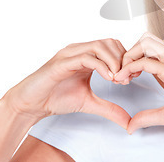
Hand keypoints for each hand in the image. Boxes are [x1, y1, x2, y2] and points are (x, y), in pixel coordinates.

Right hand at [3, 38, 130, 128]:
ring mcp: (70, 54)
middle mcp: (79, 50)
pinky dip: (101, 66)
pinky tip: (109, 79)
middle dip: (122, 60)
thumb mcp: (89, 103)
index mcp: (86, 55)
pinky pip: (86, 57)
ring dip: (114, 62)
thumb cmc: (55, 98)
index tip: (133, 76)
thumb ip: (109, 108)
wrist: (30, 104)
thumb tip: (128, 120)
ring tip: (118, 79)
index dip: (126, 59)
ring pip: (100, 46)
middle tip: (127, 78)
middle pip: (110, 43)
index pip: (113, 46)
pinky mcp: (61, 62)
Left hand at [114, 32, 163, 134]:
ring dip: (129, 57)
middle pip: (145, 40)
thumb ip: (147, 116)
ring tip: (122, 74)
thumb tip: (132, 125)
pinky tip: (124, 78)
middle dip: (129, 54)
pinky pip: (145, 61)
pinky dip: (130, 67)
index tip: (124, 78)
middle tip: (121, 74)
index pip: (149, 49)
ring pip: (144, 43)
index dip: (133, 60)